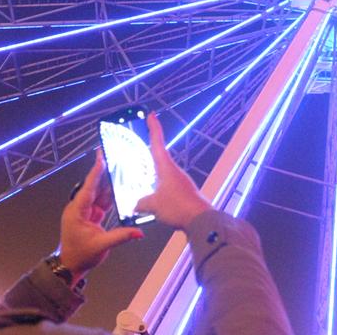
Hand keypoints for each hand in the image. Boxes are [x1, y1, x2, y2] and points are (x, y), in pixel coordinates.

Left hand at [56, 149, 143, 280]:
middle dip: (104, 173)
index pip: (88, 188)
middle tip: (115, 158)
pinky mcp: (91, 216)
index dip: (96, 173)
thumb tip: (139, 232)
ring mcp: (85, 211)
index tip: (102, 157)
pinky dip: (111, 196)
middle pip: (94, 187)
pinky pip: (102, 202)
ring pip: (99, 193)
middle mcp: (80, 208)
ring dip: (109, 183)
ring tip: (120, 169)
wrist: (70, 265)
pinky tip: (120, 188)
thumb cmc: (80, 255)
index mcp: (77, 211)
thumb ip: (120, 236)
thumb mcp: (101, 246)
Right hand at [134, 112, 211, 228]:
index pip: (158, 142)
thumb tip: (135, 204)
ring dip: (153, 176)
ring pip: (162, 175)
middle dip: (149, 154)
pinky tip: (153, 201)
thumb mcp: (152, 205)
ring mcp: (180, 182)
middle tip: (139, 149)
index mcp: (166, 167)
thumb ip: (140, 203)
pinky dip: (159, 191)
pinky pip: (167, 188)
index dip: (153, 127)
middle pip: (159, 158)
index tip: (151, 115)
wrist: (201, 221)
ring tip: (141, 182)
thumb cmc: (178, 207)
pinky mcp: (184, 194)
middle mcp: (174, 171)